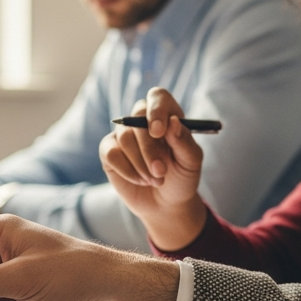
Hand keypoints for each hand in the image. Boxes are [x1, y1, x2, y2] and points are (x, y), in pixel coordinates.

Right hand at [101, 87, 207, 249]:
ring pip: (125, 137)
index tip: (159, 131)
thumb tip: (173, 122)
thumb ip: (184, 141)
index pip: (158, 97)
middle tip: (161, 170)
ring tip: (156, 179)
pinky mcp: (109, 152)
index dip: (156, 110)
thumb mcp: (191, 162)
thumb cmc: (182, 177)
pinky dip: (128, 170)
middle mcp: (142, 120)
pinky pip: (111, 154)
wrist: (166, 204)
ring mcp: (124, 135)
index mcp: (167, 115)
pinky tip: (141, 180)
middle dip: (149, 146)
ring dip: (141, 163)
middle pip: (137, 116)